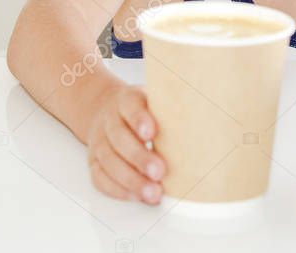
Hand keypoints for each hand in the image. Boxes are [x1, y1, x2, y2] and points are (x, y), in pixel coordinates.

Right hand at [85, 84, 166, 203]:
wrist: (105, 109)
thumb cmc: (141, 109)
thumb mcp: (155, 99)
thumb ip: (169, 110)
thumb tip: (201, 127)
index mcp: (125, 100)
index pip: (130, 107)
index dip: (139, 119)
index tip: (152, 133)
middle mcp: (109, 120)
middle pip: (119, 138)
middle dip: (139, 158)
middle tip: (160, 172)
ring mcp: (99, 142)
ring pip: (109, 162)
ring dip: (131, 180)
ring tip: (153, 192)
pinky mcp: (94, 162)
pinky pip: (100, 178)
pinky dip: (118, 190)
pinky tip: (136, 196)